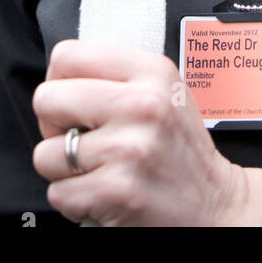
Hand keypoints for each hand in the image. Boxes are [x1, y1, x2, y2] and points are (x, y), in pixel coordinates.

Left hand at [32, 40, 261, 226]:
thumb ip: (118, 75)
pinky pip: (58, 193)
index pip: (66, 56)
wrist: (216, 206)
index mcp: (151, 71)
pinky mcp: (118, 190)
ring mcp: (129, 149)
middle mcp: (142, 104)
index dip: (59, 82)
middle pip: (46, 100)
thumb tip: (59, 77)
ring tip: (98, 170)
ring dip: (64, 170)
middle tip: (81, 138)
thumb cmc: (180, 148)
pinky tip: (102, 194)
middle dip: (53, 126)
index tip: (74, 103)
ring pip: (45, 153)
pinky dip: (74, 200)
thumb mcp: (164, 90)